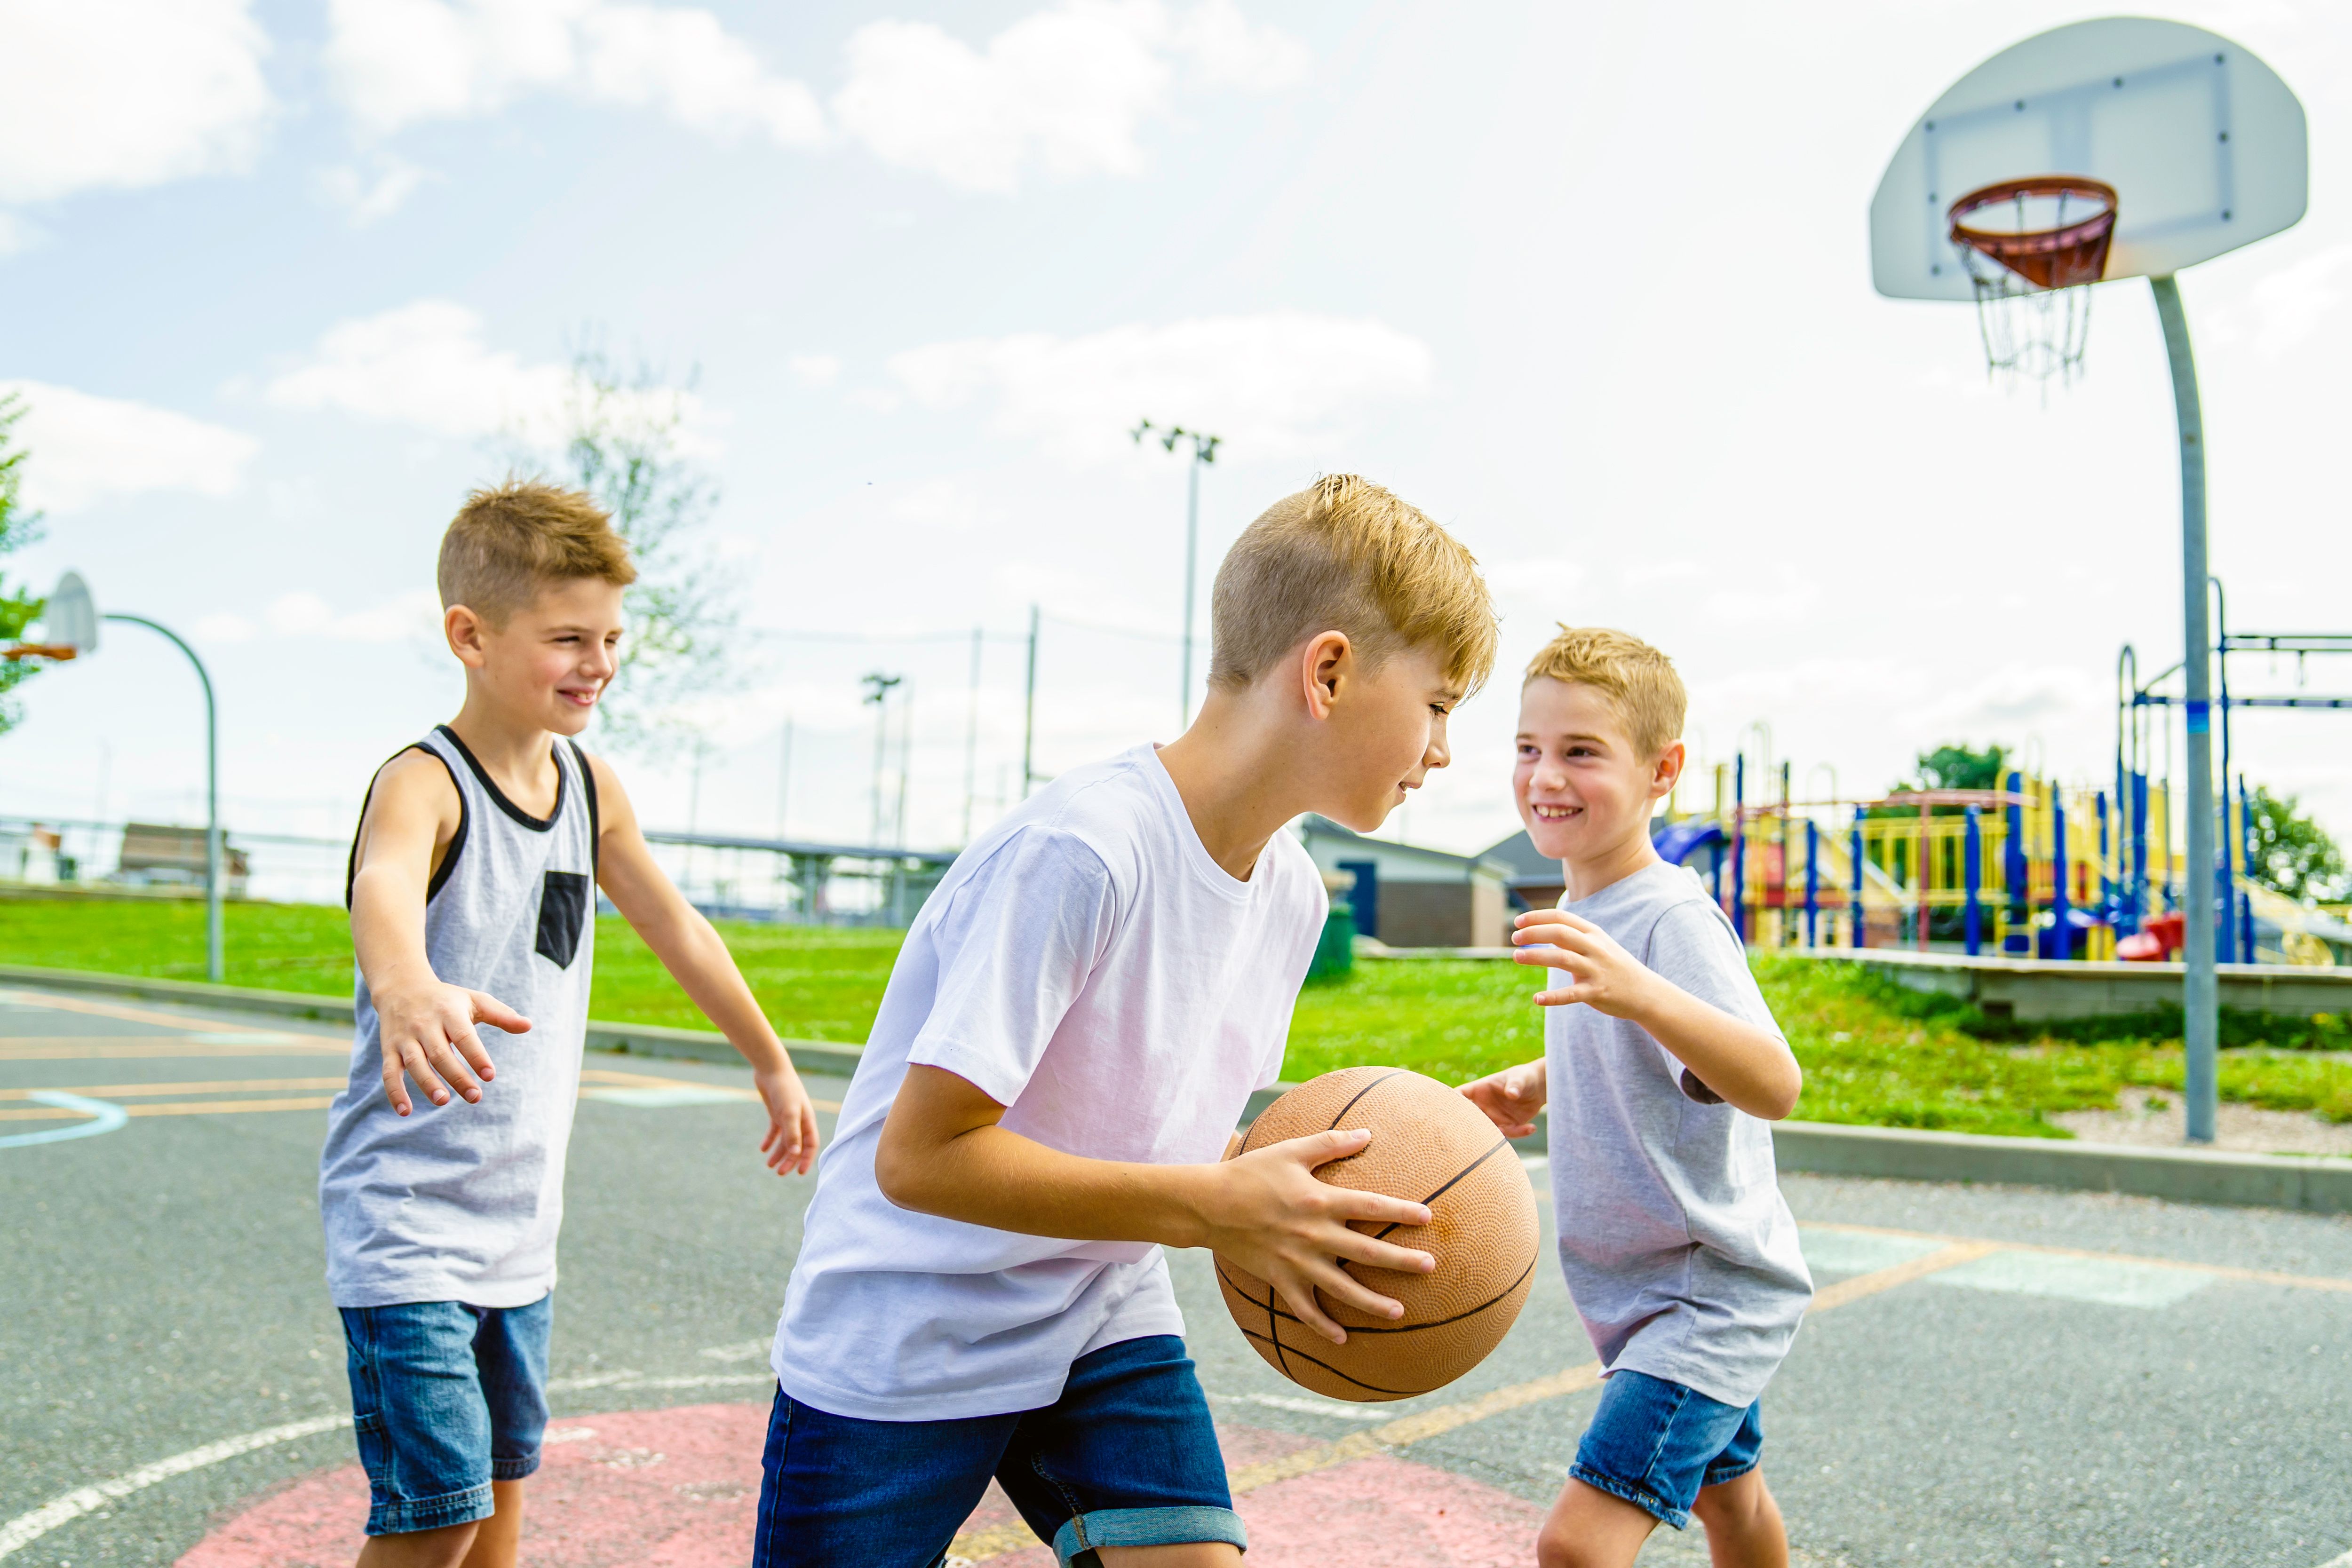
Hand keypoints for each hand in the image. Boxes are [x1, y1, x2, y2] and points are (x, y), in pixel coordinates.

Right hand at [375, 983, 529, 1115]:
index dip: (476, 1056)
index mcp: (449, 1012)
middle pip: (440, 1053)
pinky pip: (389, 1072)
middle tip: (475, 1097)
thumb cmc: (446, 999)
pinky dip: (395, 1092)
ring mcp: (405, 1038)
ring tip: (443, 1101)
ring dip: (427, 1084)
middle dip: (457, 1077)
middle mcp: (425, 1025)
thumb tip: (529, 1026)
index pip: (464, 1036)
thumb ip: (501, 1015)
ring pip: (415, 1063)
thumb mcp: (474, 1000)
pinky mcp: (389, 1049)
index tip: (490, 1076)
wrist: (401, 987)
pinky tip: (406, 1111)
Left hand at [753, 1064, 821, 1176]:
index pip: (810, 1145)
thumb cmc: (784, 1089)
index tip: (799, 1173)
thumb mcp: (789, 1112)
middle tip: (779, 1173)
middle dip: (789, 1160)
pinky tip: (762, 1149)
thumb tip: (795, 1153)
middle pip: (797, 1145)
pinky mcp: (776, 1112)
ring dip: (778, 1153)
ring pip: (785, 1140)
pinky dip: (769, 1140)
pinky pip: (774, 1131)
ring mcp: (787, 1116)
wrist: (771, 1068)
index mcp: (806, 1120)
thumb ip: (792, 1133)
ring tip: (769, 1165)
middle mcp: (799, 1120)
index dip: (806, 1159)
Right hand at [1201, 1127, 1435, 1345]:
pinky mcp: (1280, 1279)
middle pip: (1367, 1251)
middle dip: (1401, 1260)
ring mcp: (1298, 1262)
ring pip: (1342, 1288)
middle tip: (1429, 1267)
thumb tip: (1367, 1133)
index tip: (1428, 1217)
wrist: (1209, 1205)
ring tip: (1399, 1312)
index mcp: (1320, 1201)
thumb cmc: (1251, 1172)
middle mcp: (1315, 1235)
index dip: (1401, 1211)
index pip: (1371, 1206)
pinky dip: (1323, 1326)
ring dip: (1372, 1302)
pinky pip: (1305, 1309)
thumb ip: (1330, 1144)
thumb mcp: (1291, 1151)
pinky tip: (1342, 1338)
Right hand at [1459, 1060, 1546, 1137]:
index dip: (1452, 1101)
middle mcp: (1483, 1106)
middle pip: (1469, 1118)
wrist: (1537, 1088)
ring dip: (1497, 1135)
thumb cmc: (1524, 1077)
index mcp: (1480, 1090)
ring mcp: (1494, 1118)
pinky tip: (1532, 1128)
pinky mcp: (1508, 1126)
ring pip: (1487, 1131)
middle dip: (1470, 1127)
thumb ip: (1515, 1085)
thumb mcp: (1520, 1078)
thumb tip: (1511, 1094)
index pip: (1460, 1095)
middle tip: (1479, 1132)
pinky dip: (1519, 1133)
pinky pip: (1509, 1134)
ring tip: (1512, 1129)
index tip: (1449, 1110)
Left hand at [1511, 908, 1657, 1015]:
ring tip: (1516, 956)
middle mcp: (1594, 948)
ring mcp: (1596, 969)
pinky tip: (1537, 999)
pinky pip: (1572, 993)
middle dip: (1534, 933)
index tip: (1518, 921)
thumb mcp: (1596, 944)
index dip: (1537, 917)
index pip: (1561, 918)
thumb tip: (1537, 930)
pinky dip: (1553, 997)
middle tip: (1514, 939)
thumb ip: (1570, 937)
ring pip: (1562, 958)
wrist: (1644, 991)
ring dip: (1536, 956)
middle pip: (1560, 933)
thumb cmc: (1612, 965)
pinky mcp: (1597, 992)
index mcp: (1592, 933)